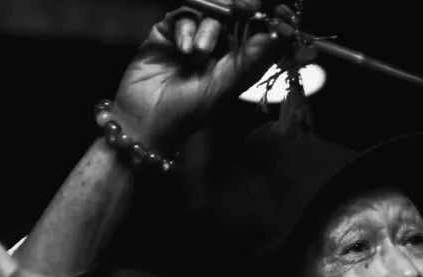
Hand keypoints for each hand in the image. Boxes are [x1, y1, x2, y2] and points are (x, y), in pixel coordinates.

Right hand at [112, 0, 283, 148]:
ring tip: (200, 53)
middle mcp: (214, 47)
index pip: (252, 32)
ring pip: (208, 13)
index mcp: (234, 61)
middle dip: (236, 12)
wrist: (147, 120)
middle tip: (241, 10)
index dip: (259, 20)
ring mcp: (190, 37)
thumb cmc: (188, 111)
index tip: (263, 13)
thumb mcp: (223, 88)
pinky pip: (182, 16)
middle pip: (230, 15)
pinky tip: (183, 51)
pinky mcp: (166, 32)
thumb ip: (248, 62)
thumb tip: (276, 38)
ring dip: (208, 29)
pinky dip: (186, 29)